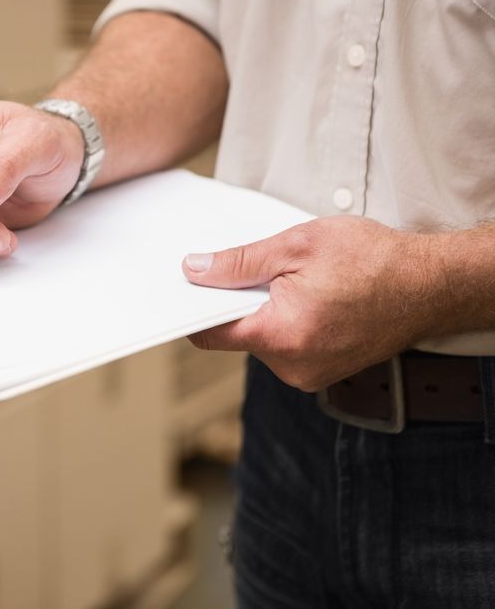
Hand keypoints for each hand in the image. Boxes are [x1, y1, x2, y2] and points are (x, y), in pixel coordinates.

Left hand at [182, 216, 438, 391]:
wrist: (432, 285)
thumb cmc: (373, 260)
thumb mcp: (296, 246)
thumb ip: (238, 263)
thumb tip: (194, 270)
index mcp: (282, 335)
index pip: (211, 333)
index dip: (195, 307)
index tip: (189, 288)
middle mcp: (292, 366)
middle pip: (237, 335)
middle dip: (241, 302)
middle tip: (265, 272)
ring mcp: (309, 375)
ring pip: (262, 341)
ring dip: (267, 312)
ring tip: (299, 285)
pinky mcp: (322, 373)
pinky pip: (285, 348)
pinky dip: (287, 323)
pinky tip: (311, 301)